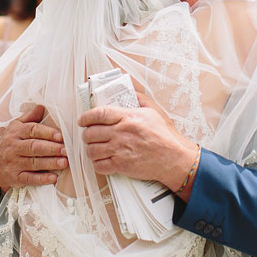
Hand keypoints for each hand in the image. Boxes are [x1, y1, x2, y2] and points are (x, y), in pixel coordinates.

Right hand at [0, 104, 67, 191]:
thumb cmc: (10, 143)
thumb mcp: (16, 127)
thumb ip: (29, 117)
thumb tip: (42, 106)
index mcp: (15, 133)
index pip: (32, 130)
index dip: (47, 133)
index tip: (61, 136)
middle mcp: (13, 147)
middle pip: (34, 147)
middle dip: (52, 148)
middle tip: (66, 150)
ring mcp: (13, 163)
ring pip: (33, 163)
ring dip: (50, 163)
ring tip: (64, 162)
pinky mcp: (15, 178)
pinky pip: (29, 179)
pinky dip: (42, 179)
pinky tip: (54, 178)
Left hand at [78, 93, 198, 191]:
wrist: (173, 158)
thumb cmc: (165, 135)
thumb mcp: (154, 110)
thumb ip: (140, 98)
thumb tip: (129, 91)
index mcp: (128, 117)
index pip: (99, 114)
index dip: (86, 117)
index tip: (82, 119)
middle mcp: (121, 133)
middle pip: (91, 133)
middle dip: (86, 134)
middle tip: (88, 134)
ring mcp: (120, 150)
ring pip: (92, 150)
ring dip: (90, 149)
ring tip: (93, 148)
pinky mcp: (121, 166)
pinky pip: (99, 166)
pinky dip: (97, 163)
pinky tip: (101, 160)